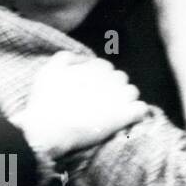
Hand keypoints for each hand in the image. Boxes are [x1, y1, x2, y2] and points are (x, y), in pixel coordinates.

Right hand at [13, 52, 145, 160]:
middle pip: (120, 78)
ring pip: (132, 92)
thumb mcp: (48, 70)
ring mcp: (119, 97)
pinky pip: (141, 109)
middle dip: (112, 87)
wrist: (49, 128)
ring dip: (125, 99)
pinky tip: (126, 119)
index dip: (98, 79)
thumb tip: (83, 59)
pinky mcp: (124, 116)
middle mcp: (110, 78)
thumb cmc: (45, 100)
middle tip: (100, 102)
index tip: (90, 90)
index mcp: (95, 68)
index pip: (105, 67)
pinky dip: (136, 113)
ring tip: (112, 111)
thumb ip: (66, 57)